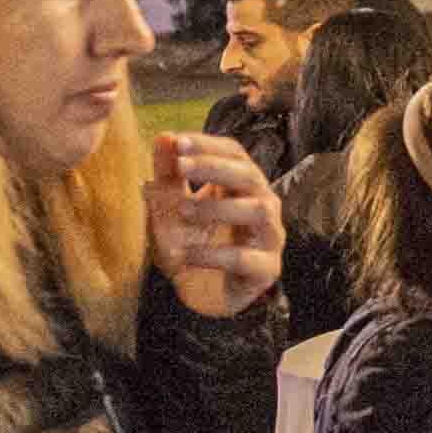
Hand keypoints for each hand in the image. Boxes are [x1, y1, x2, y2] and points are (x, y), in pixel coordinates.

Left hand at [145, 133, 282, 318]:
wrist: (200, 297)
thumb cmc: (191, 245)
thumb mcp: (171, 209)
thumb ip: (168, 176)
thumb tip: (163, 136)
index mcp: (242, 186)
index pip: (235, 154)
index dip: (208, 145)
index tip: (177, 142)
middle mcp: (262, 206)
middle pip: (250, 175)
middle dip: (215, 167)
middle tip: (181, 166)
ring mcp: (268, 238)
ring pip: (257, 210)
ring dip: (217, 207)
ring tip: (182, 210)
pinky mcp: (266, 269)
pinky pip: (245, 257)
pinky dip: (214, 254)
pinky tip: (186, 255)